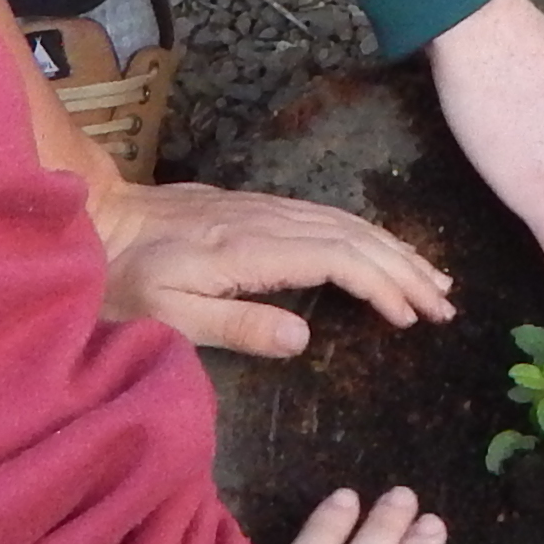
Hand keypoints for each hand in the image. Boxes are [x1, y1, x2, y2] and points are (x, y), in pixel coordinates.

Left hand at [94, 179, 452, 358]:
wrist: (97, 217)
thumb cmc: (126, 279)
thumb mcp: (168, 316)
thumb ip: (238, 326)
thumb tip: (306, 336)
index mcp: (251, 248)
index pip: (338, 259)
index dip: (381, 286)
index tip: (411, 319)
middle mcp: (268, 220)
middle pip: (356, 237)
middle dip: (406, 271)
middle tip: (446, 307)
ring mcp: (266, 208)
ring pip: (348, 223)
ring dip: (396, 251)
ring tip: (434, 282)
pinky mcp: (260, 207)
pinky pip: (330, 217)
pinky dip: (369, 236)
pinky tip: (385, 251)